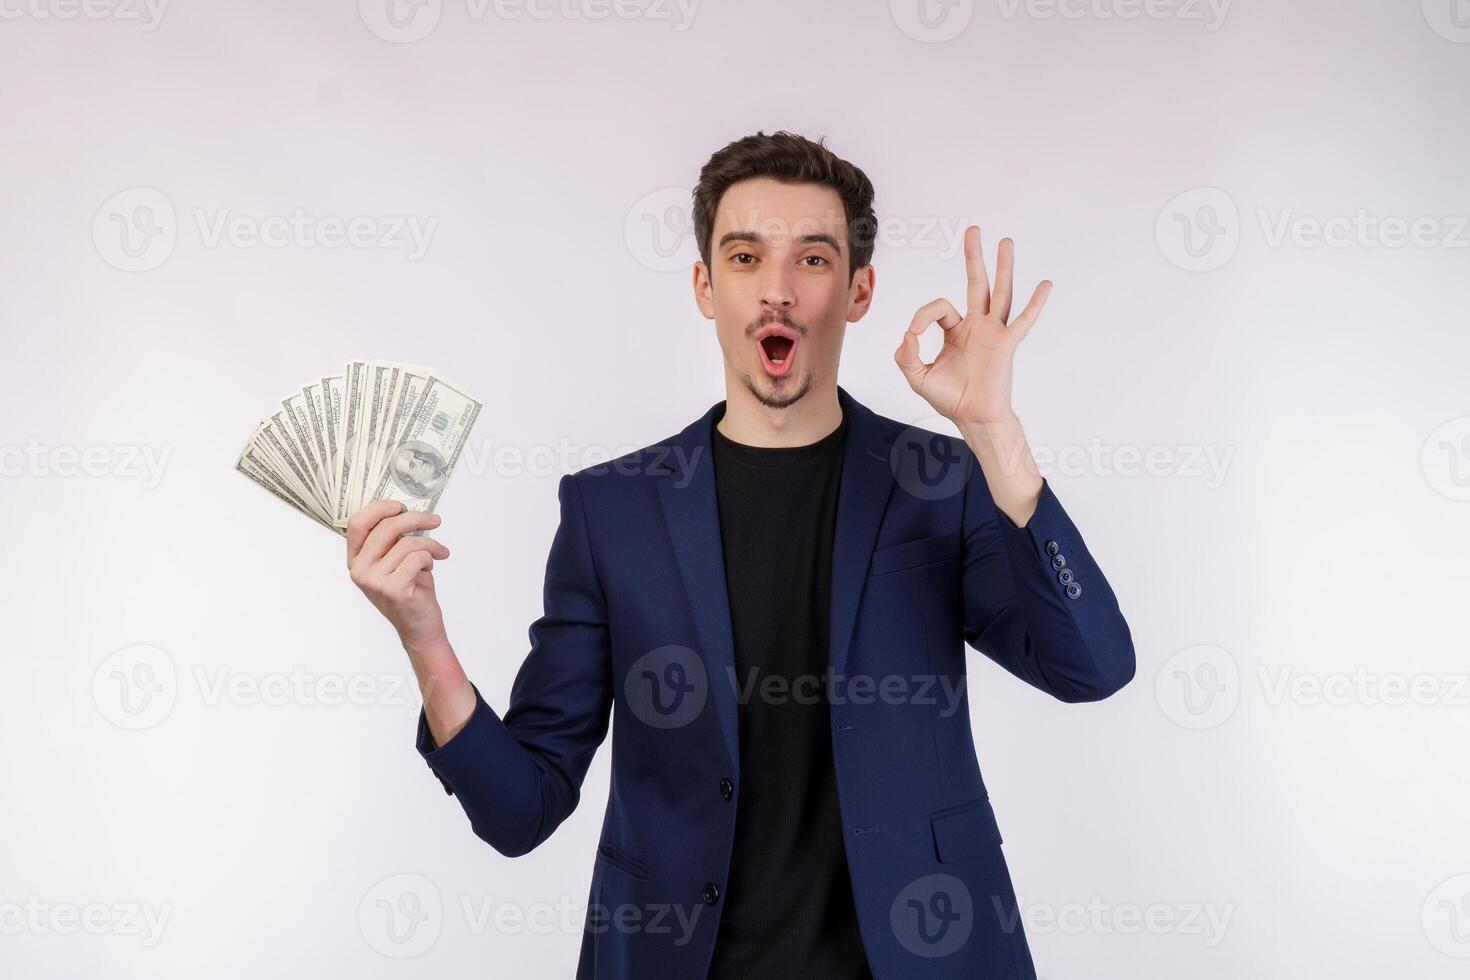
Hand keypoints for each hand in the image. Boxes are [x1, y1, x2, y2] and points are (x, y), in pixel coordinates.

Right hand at [346, 501, 450, 651]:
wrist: (419, 625)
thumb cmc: (410, 588)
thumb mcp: (395, 559)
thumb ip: (391, 539)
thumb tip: (406, 510)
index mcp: (356, 559)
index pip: (357, 523)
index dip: (380, 508)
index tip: (401, 506)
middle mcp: (360, 569)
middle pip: (386, 527)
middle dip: (416, 518)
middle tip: (435, 520)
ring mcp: (374, 580)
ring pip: (408, 543)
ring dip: (431, 545)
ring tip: (437, 554)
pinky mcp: (393, 588)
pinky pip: (418, 557)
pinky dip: (431, 558)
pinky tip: (430, 569)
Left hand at [894, 226, 1051, 424]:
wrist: (972, 417)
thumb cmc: (950, 398)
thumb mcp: (917, 375)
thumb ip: (906, 355)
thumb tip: (907, 334)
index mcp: (956, 331)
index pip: (939, 308)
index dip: (922, 316)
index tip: (913, 335)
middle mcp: (977, 326)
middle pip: (976, 283)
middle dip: (974, 257)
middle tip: (974, 230)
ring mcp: (993, 332)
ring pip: (999, 292)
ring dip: (1003, 267)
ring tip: (1006, 242)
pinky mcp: (1006, 343)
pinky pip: (1023, 320)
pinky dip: (1035, 302)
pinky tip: (1046, 284)